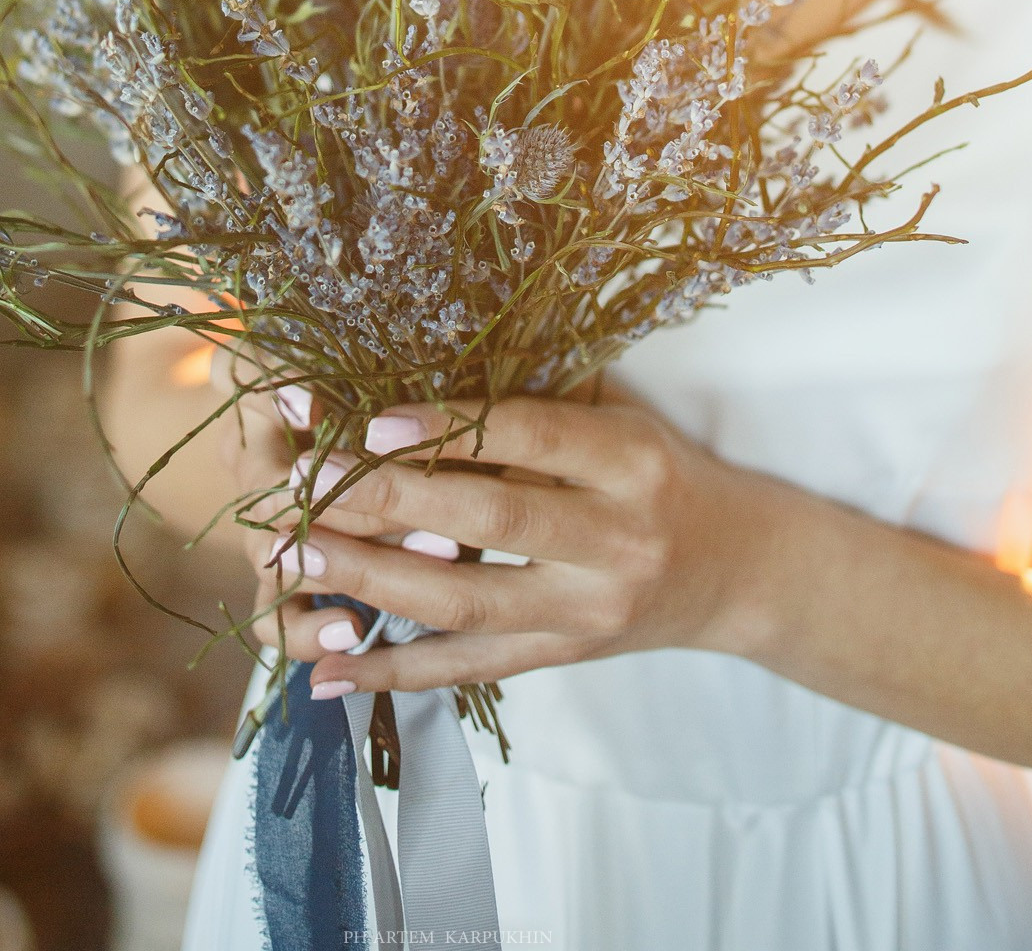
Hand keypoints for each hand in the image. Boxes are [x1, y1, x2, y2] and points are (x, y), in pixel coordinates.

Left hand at [251, 389, 774, 698]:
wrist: (736, 571)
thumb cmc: (661, 472)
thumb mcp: (621, 419)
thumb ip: (537, 399)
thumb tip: (420, 359)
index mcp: (631, 463)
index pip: (530, 439)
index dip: (449, 428)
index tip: (368, 422)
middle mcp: (614, 541)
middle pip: (491, 522)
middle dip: (387, 502)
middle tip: (303, 486)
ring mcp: (586, 612)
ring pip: (468, 605)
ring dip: (372, 581)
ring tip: (295, 557)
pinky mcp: (561, 660)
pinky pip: (469, 671)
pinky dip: (394, 673)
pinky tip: (326, 673)